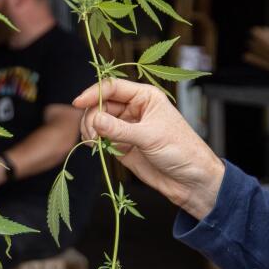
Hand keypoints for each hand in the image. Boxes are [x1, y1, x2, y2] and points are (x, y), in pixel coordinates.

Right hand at [72, 79, 225, 218]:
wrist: (190, 181)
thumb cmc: (181, 150)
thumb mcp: (150, 136)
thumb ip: (120, 129)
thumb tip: (95, 120)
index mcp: (145, 97)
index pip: (113, 88)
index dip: (93, 93)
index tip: (78, 103)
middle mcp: (134, 109)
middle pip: (101, 104)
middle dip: (92, 116)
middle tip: (92, 134)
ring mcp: (127, 127)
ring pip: (98, 121)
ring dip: (91, 130)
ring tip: (94, 143)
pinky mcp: (122, 145)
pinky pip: (101, 138)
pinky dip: (94, 142)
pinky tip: (95, 148)